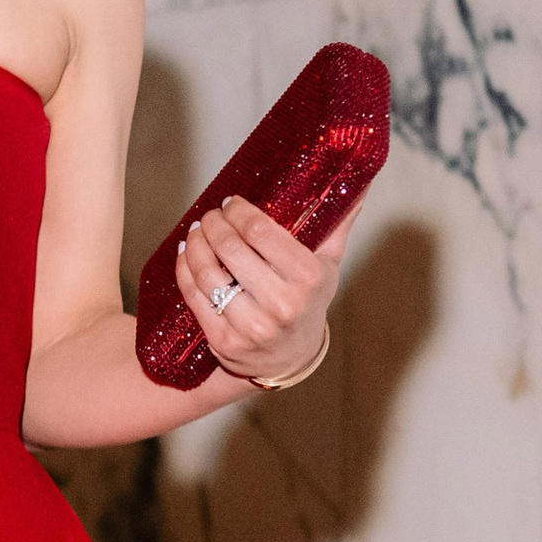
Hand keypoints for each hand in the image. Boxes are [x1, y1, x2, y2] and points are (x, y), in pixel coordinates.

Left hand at [174, 194, 354, 386]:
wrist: (292, 357)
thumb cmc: (309, 301)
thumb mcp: (329, 264)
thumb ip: (337, 224)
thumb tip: (357, 184)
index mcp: (308, 278)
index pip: (260, 232)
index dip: (239, 212)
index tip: (231, 203)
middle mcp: (282, 304)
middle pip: (230, 248)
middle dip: (214, 224)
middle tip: (210, 215)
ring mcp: (251, 326)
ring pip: (207, 272)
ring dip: (195, 244)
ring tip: (196, 231)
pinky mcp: (224, 341)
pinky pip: (194, 297)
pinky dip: (184, 270)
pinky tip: (186, 254)